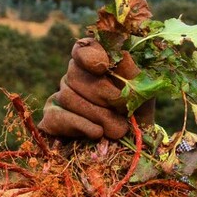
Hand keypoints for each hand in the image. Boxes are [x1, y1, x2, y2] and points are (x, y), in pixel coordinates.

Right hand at [37, 38, 152, 140]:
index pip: (82, 48)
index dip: (89, 56)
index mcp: (97, 62)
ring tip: (118, 128)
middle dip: (102, 94)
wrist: (134, 149)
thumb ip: (129, 67)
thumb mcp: (143, 88)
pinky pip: (58, 116)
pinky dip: (81, 126)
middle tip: (123, 110)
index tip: (103, 68)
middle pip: (74, 73)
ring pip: (67, 96)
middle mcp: (76, 75)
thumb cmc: (139, 114)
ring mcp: (62, 95)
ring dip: (98, 115)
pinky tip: (97, 133)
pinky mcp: (53, 117)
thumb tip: (112, 54)